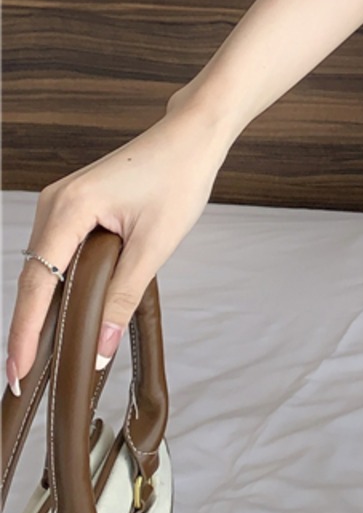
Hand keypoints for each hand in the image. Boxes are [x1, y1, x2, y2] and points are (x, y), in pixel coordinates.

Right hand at [5, 97, 232, 394]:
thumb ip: (124, 298)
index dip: (24, 333)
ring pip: (43, 265)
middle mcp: (54, 202)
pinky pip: (57, 251)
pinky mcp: (74, 203)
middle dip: (29, 327)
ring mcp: (61, 201)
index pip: (36, 283)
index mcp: (70, 208)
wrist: (193, 135)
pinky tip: (66, 310)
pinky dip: (58, 283)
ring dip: (44, 305)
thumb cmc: (180, 177)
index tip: (19, 373)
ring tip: (45, 353)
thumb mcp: (156, 243)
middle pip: (33, 277)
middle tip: (28, 377)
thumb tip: (100, 348)